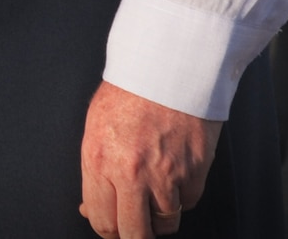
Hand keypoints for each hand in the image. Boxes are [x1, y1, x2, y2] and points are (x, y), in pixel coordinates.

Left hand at [80, 80, 222, 236]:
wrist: (167, 67)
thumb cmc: (129, 91)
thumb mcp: (96, 128)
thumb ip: (95, 172)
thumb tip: (92, 206)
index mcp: (100, 161)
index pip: (102, 221)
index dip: (107, 228)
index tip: (112, 225)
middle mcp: (132, 174)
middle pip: (135, 234)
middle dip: (133, 234)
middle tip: (135, 225)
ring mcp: (166, 176)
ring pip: (166, 223)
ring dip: (160, 216)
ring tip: (154, 194)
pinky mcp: (195, 173)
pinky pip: (188, 202)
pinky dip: (182, 196)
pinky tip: (174, 174)